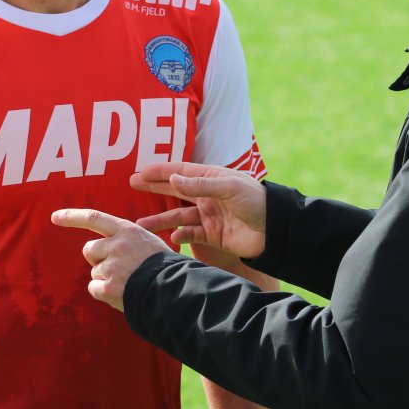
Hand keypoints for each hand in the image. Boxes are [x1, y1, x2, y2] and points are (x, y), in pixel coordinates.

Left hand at [52, 208, 175, 310]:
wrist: (174, 291)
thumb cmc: (165, 267)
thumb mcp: (149, 242)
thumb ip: (127, 240)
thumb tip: (105, 245)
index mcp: (127, 230)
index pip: (94, 217)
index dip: (72, 217)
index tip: (55, 217)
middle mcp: (117, 245)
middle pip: (89, 250)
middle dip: (97, 260)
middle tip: (118, 268)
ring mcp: (112, 266)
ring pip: (94, 271)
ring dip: (105, 278)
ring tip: (128, 281)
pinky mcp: (109, 287)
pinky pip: (94, 288)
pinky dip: (103, 293)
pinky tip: (121, 293)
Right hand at [131, 162, 266, 258]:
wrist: (276, 230)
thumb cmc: (256, 201)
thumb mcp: (229, 188)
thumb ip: (200, 185)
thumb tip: (173, 179)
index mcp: (212, 179)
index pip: (181, 172)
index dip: (161, 171)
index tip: (141, 171)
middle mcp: (207, 196)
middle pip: (175, 190)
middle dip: (154, 188)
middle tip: (132, 185)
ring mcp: (209, 216)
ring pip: (178, 216)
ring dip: (160, 219)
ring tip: (140, 225)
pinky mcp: (212, 234)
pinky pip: (190, 234)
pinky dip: (180, 236)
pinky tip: (171, 238)